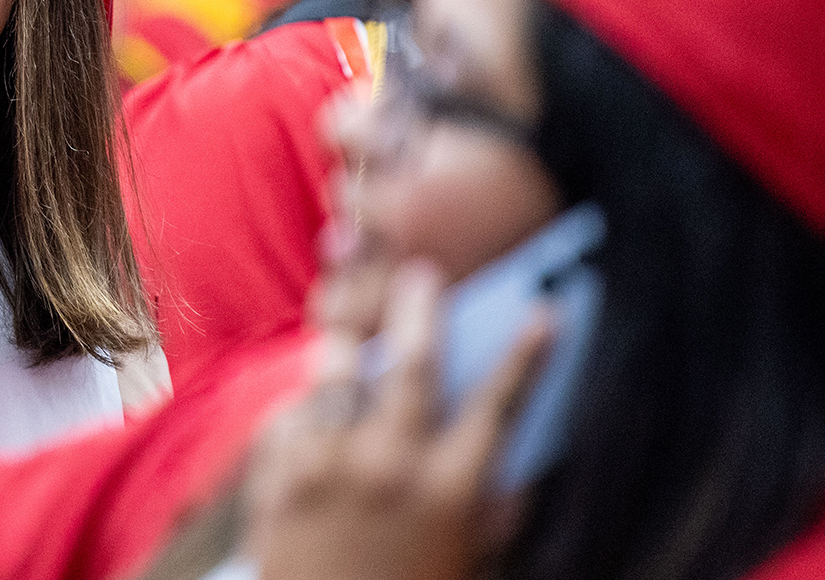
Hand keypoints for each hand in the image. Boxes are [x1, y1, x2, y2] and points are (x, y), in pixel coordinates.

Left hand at [247, 261, 550, 579]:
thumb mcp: (469, 552)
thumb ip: (492, 497)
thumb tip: (516, 440)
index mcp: (450, 491)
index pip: (499, 406)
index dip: (529, 355)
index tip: (547, 309)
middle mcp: (389, 470)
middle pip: (410, 365)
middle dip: (420, 310)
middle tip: (421, 273)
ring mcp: (327, 471)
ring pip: (336, 374)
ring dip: (346, 343)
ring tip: (349, 322)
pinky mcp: (277, 479)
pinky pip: (291, 415)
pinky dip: (305, 409)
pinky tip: (313, 415)